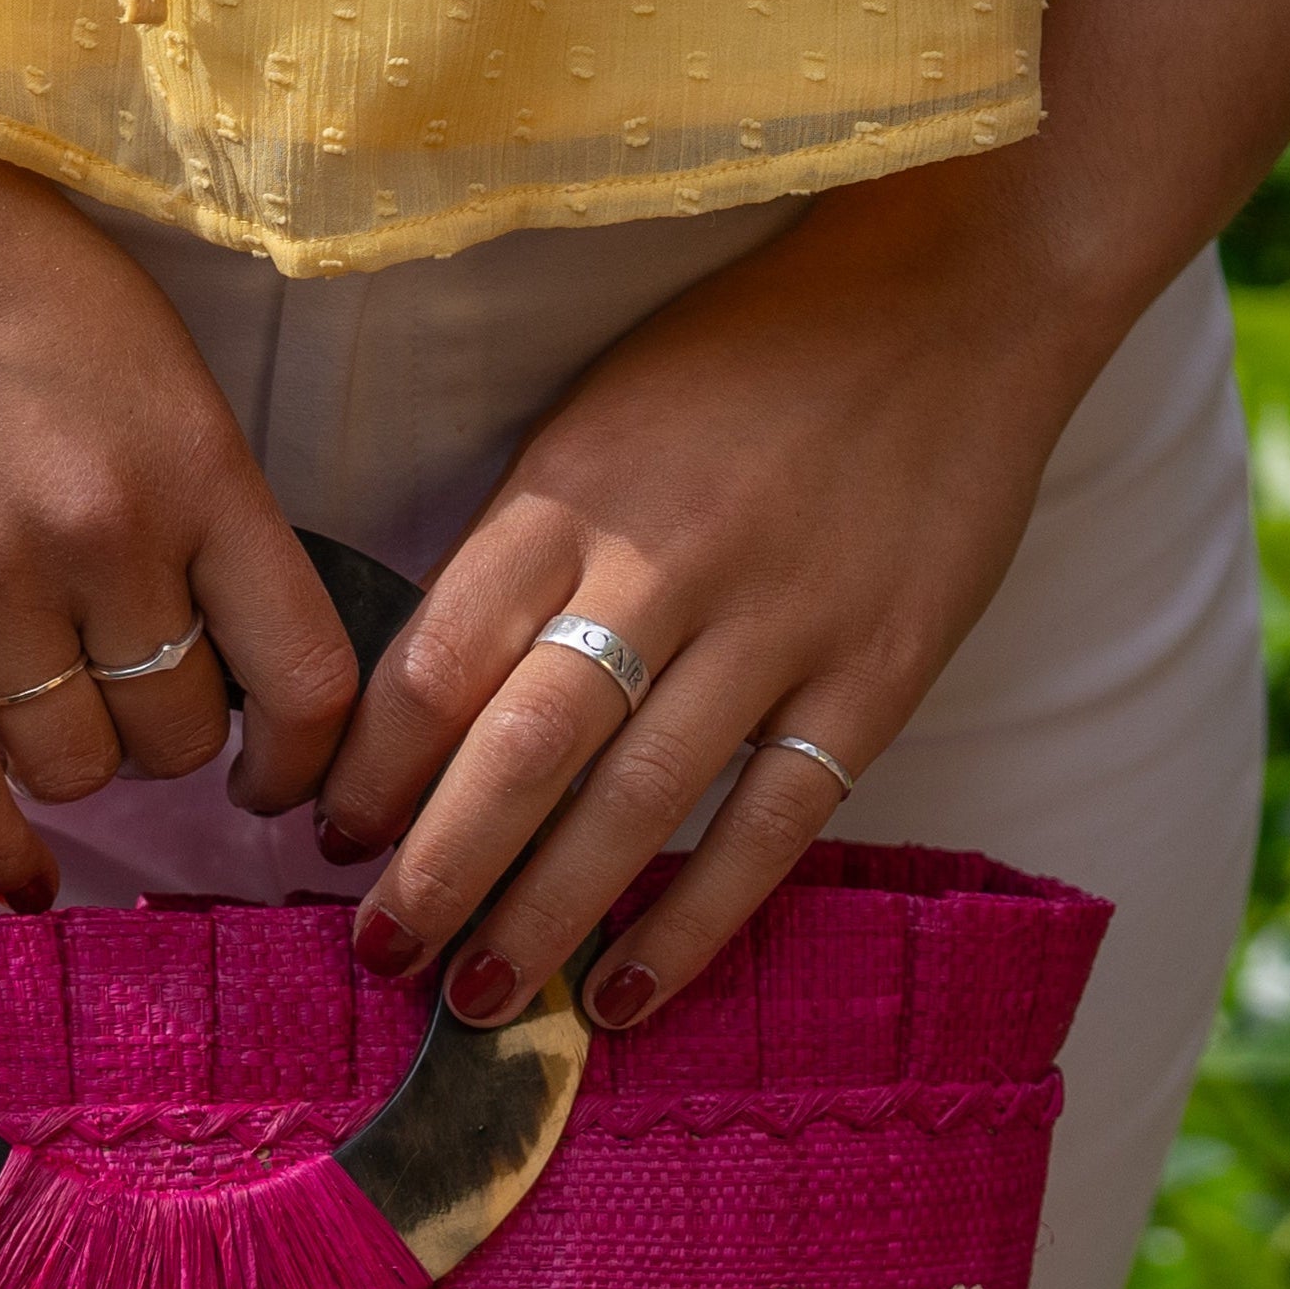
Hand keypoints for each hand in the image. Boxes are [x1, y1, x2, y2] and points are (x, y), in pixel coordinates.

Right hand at [0, 115, 356, 907]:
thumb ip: (199, 501)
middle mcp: (104, 534)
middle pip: (178, 733)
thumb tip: (230, 649)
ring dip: (69, 762)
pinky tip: (20, 879)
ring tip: (39, 708)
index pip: (307, 677)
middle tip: (118, 694)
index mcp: (199, 467)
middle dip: (162, 737)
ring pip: (73, 767)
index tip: (277, 776)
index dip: (305, 758)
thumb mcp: (151, 364)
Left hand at [314, 171, 1100, 1027]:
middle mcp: (664, 559)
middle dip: (436, 871)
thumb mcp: (598, 419)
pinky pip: (770, 823)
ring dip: (545, 918)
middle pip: (522, 747)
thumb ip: (519, 554)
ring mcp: (779, 622)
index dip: (370, 770)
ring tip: (479, 1004)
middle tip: (381, 954)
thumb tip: (422, 713)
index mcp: (569, 490)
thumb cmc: (749, 361)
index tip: (327, 835)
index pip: (436, 659)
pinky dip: (694, 920)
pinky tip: (627, 992)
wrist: (961, 284)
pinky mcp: (877, 673)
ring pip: (637, 802)